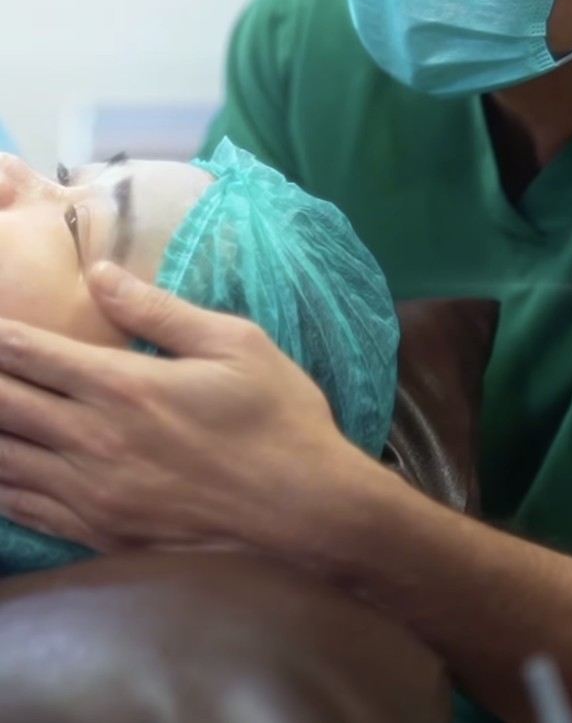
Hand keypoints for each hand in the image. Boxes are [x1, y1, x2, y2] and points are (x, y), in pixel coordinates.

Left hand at [0, 263, 355, 552]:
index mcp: (123, 386)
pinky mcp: (102, 533)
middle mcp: (94, 441)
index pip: (29, 354)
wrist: (307, 510)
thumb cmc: (276, 416)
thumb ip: (157, 309)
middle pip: (5, 406)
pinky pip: (26, 509)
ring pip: (4, 461)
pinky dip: (1, 484)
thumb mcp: (232, 343)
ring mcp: (93, 495)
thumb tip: (98, 272)